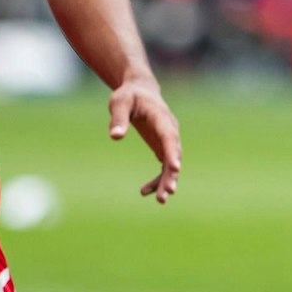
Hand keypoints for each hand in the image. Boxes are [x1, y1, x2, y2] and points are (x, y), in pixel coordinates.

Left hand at [108, 77, 181, 202]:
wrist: (140, 91)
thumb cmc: (129, 95)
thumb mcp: (120, 102)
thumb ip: (118, 118)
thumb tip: (115, 137)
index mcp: (160, 117)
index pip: (169, 136)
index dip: (172, 152)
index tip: (176, 168)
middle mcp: (169, 130)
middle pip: (174, 154)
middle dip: (172, 173)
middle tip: (167, 192)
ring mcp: (168, 140)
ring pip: (172, 163)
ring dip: (167, 181)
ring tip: (160, 200)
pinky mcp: (163, 147)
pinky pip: (164, 167)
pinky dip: (157, 179)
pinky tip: (144, 192)